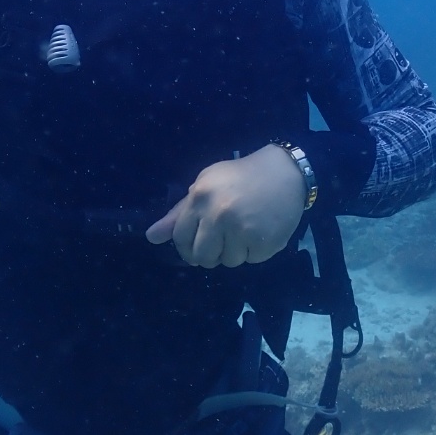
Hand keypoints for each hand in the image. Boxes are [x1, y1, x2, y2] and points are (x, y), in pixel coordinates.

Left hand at [146, 144, 306, 268]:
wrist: (285, 172)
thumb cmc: (240, 176)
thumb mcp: (205, 184)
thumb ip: (179, 213)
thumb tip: (151, 237)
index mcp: (200, 198)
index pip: (181, 239)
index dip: (187, 246)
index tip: (198, 243)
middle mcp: (218, 215)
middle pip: (202, 257)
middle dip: (210, 254)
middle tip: (223, 239)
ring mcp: (242, 230)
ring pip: (227, 261)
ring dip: (234, 251)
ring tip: (245, 229)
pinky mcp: (264, 242)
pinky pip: (250, 260)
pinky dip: (254, 251)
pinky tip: (260, 230)